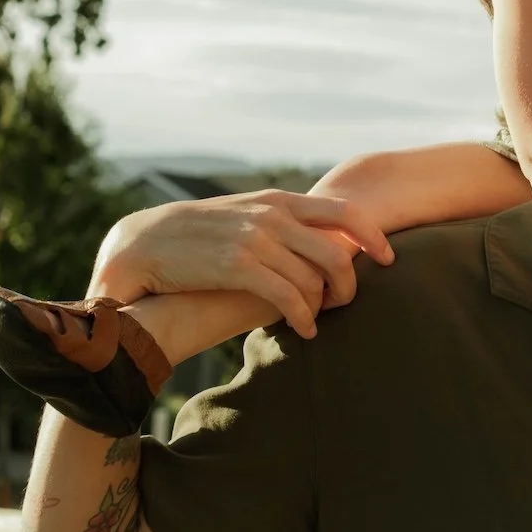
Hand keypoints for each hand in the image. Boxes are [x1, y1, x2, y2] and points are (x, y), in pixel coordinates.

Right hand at [91, 190, 394, 337]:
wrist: (142, 243)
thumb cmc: (197, 238)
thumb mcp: (244, 216)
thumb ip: (281, 225)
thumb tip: (318, 245)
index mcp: (277, 201)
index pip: (344, 213)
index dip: (373, 236)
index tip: (389, 258)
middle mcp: (272, 215)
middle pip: (337, 251)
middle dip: (349, 282)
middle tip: (346, 303)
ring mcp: (256, 239)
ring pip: (315, 278)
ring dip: (324, 306)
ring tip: (318, 320)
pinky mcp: (239, 266)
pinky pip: (289, 297)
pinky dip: (304, 318)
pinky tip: (305, 331)